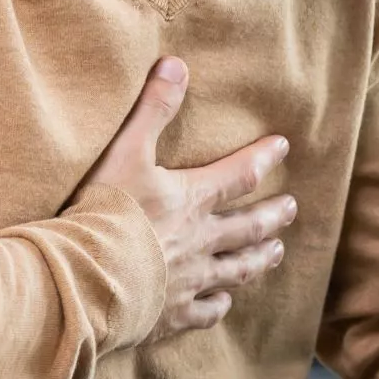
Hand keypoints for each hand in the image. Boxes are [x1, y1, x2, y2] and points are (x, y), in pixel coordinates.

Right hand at [72, 57, 295, 338]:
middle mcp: (201, 240)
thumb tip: (176, 65)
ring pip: (237, 269)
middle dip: (273, 215)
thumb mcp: (126, 152)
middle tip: (292, 208)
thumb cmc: (105, 213)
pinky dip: (218, 305)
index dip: (263, 158)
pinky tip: (224, 302)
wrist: (87, 279)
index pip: (240, 175)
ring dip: (259, 259)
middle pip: (249, 227)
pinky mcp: (172, 314)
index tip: (283, 148)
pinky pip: (205, 312)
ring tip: (276, 252)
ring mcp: (190, 280)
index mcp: (193, 200)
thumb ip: (152, 109)